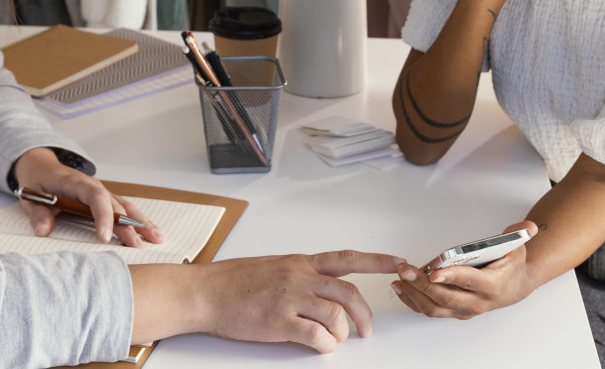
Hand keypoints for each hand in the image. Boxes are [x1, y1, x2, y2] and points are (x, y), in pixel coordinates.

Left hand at [11, 148, 163, 246]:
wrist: (41, 166)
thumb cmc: (38, 181)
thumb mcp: (31, 196)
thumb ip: (38, 213)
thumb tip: (43, 230)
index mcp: (76, 183)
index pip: (95, 197)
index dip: (102, 216)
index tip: (104, 237)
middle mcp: (93, 186)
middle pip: (116, 204)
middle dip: (130, 225)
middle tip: (140, 246)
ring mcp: (101, 192)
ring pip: (125, 206)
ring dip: (141, 222)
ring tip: (157, 238)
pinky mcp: (103, 199)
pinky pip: (124, 208)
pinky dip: (138, 220)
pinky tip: (151, 231)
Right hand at [199, 251, 405, 352]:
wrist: (204, 293)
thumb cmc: (232, 282)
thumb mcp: (272, 268)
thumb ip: (299, 276)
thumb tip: (321, 292)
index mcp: (299, 262)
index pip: (348, 259)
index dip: (378, 261)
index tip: (400, 263)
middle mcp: (299, 276)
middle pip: (349, 293)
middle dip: (365, 315)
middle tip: (365, 331)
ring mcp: (289, 298)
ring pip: (337, 315)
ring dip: (342, 333)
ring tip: (332, 340)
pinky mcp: (279, 322)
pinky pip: (317, 336)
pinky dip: (325, 345)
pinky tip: (318, 345)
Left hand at [391, 221, 538, 318]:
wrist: (514, 288)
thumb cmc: (510, 267)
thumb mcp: (517, 247)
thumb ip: (517, 235)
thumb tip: (528, 227)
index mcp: (492, 285)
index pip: (470, 282)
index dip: (451, 278)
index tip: (433, 272)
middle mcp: (478, 302)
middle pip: (446, 297)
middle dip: (422, 284)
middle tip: (405, 270)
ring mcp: (464, 310)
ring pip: (435, 308)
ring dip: (414, 294)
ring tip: (399, 278)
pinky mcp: (454, 312)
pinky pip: (430, 311)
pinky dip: (413, 301)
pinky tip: (400, 289)